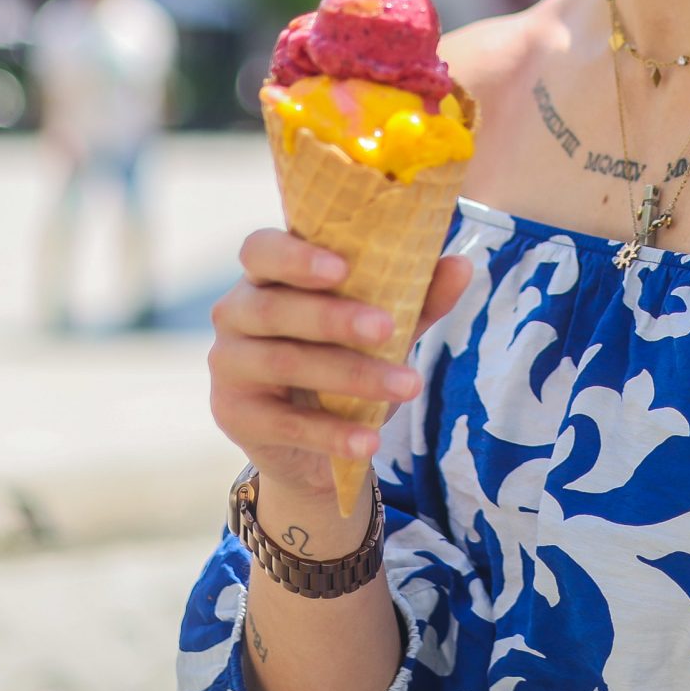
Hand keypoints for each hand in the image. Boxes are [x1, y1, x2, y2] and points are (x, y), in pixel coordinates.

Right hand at [208, 228, 473, 510]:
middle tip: (388, 328)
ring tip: (406, 387)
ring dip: (350, 375)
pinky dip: (332, 432)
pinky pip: (284, 423)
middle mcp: (235, 312)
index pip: (261, 249)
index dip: (295, 256)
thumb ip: (415, 296)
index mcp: (267, 275)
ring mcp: (228, 365)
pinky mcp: (235, 415)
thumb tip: (461, 265)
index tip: (343, 268)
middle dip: (333, 317)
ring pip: (283, 362)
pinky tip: (371, 440)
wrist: (312, 442)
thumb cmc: (342, 357)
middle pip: (273, 307)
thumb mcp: (380, 326)